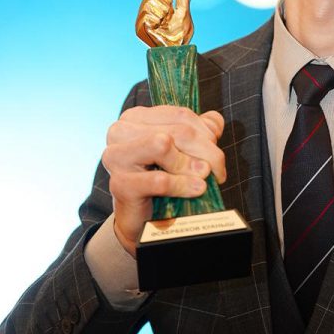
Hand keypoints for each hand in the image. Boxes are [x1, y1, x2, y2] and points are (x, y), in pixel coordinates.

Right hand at [101, 105, 225, 256]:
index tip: (216, 150)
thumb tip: (214, 122)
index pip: (181, 115)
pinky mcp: (120, 183)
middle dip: (206, 151)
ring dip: (191, 165)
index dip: (206, 133)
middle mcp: (121, 131)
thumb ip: (199, 131)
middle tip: (217, 170)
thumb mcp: (182, 150)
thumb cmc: (160, 178)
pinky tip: (196, 189)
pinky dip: (182, 185)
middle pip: (178, 131)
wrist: (141, 218)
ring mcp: (116, 156)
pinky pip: (159, 180)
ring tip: (204, 178)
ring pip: (163, 145)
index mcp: (136, 117)